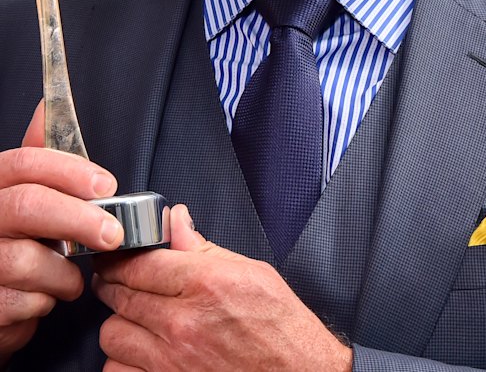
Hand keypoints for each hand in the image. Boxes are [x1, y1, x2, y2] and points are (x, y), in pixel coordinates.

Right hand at [0, 101, 123, 362]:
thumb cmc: (12, 242)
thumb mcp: (21, 194)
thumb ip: (38, 158)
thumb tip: (46, 106)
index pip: (25, 162)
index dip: (69, 171)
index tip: (106, 185)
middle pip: (28, 206)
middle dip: (80, 219)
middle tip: (113, 234)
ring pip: (26, 260)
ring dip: (62, 274)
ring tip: (68, 277)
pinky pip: (21, 304)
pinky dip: (44, 304)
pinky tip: (43, 298)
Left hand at [94, 205, 352, 371]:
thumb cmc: (280, 329)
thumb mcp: (251, 272)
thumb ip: (203, 248)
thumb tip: (176, 220)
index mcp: (205, 284)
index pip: (136, 263)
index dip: (119, 256)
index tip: (116, 255)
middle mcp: (182, 323)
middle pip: (117, 295)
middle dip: (114, 283)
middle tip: (121, 281)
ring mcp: (171, 362)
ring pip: (112, 336)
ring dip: (121, 325)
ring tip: (137, 320)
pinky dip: (124, 363)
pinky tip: (141, 353)